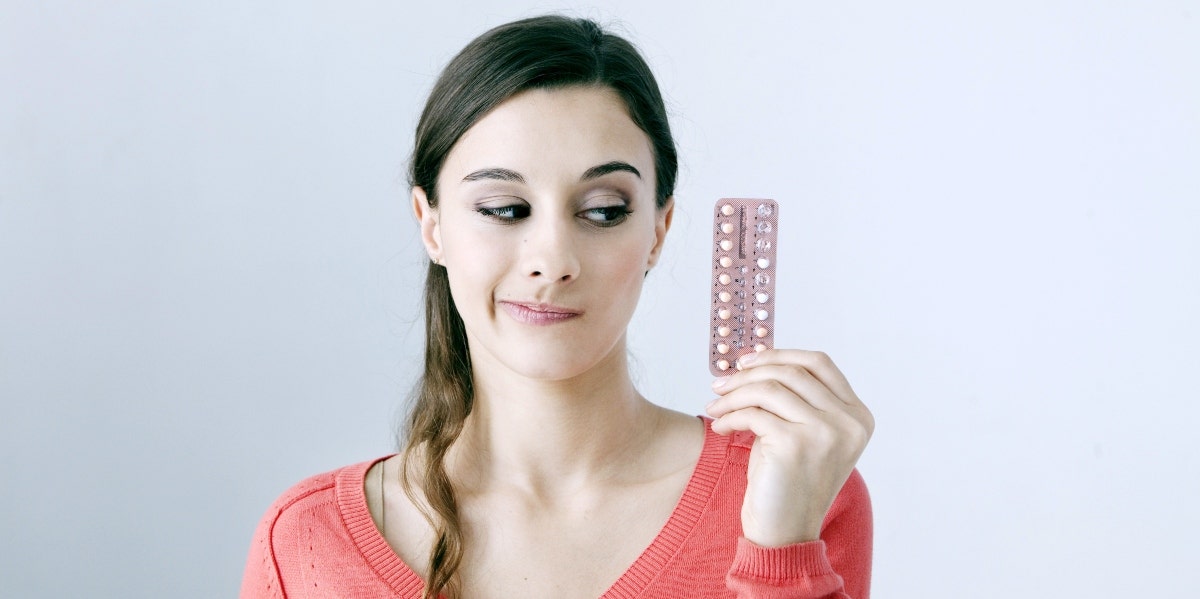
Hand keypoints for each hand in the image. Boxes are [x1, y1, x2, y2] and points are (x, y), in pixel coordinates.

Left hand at [706, 349, 873, 546]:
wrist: (784, 533)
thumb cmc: (788, 482)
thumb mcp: (802, 433)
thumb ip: (795, 397)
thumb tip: (757, 358)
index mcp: (857, 415)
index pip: (819, 363)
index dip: (780, 354)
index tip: (747, 361)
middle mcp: (848, 422)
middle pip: (791, 372)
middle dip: (748, 375)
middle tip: (720, 384)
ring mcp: (825, 432)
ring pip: (768, 389)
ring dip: (734, 395)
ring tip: (715, 408)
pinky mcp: (795, 444)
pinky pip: (753, 414)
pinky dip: (730, 417)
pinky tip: (720, 427)